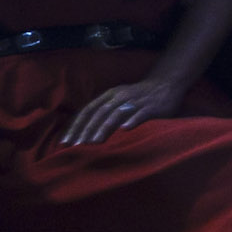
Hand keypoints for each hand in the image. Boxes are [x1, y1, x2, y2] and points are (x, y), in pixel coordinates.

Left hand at [60, 78, 181, 146]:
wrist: (165, 84)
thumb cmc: (137, 97)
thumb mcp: (117, 101)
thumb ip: (103, 112)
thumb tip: (83, 131)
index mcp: (108, 96)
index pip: (87, 111)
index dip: (76, 126)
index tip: (66, 142)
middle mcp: (118, 97)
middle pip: (98, 113)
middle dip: (86, 130)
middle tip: (76, 146)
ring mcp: (134, 101)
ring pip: (116, 114)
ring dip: (103, 128)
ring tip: (94, 143)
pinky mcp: (150, 107)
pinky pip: (140, 114)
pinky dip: (132, 121)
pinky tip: (125, 130)